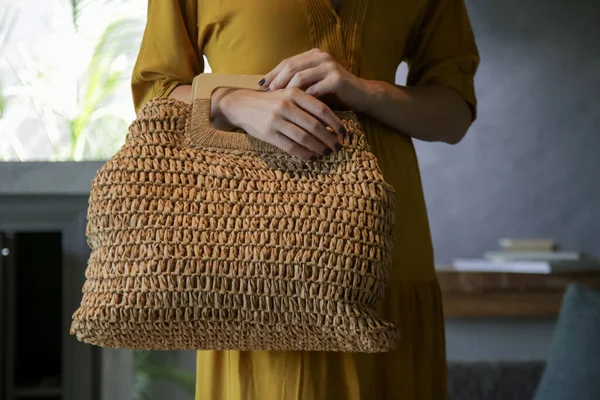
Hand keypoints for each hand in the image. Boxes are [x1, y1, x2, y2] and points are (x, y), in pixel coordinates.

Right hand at [219, 87, 345, 160]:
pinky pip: (291, 147)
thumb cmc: (269, 101)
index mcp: (293, 93)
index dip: (335, 122)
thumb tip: (330, 120)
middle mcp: (286, 105)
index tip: (344, 132)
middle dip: (329, 138)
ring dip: (318, 148)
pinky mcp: (268, 133)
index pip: (321, 109)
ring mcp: (276, 120)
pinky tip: (311, 157)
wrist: (240, 105)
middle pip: (315, 126)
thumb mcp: (286, 94)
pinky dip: (304, 154)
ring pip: (304, 138)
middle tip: (337, 146)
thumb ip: (305, 102)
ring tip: (325, 152)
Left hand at [259, 48, 367, 110]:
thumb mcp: (314, 84)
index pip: (287, 62)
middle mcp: (321, 57)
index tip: (260, 85)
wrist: (362, 96)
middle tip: (267, 94)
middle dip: (277, 81)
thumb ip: (298, 81)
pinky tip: (295, 109)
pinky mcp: (336, 79)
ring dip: (287, 90)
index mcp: (313, 55)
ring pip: (300, 76)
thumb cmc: (335, 93)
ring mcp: (329, 66)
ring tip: (278, 101)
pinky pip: (314, 89)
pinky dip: (303, 99)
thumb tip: (271, 88)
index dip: (273, 73)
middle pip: (291, 67)